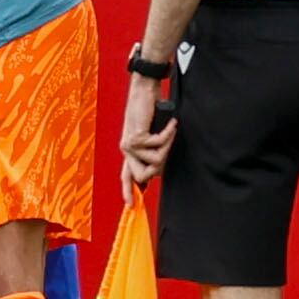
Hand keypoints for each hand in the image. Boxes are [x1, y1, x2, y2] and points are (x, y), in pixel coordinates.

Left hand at [119, 78, 173, 199]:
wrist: (144, 92)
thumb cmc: (151, 112)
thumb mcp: (152, 136)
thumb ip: (152, 152)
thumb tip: (157, 169)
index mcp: (129, 152)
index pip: (126, 176)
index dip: (128, 191)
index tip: (130, 206)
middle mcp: (126, 150)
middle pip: (144, 177)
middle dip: (160, 166)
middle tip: (167, 148)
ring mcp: (129, 145)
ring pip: (156, 161)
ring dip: (167, 145)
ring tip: (168, 129)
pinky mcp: (135, 138)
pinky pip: (160, 145)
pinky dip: (169, 134)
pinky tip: (172, 124)